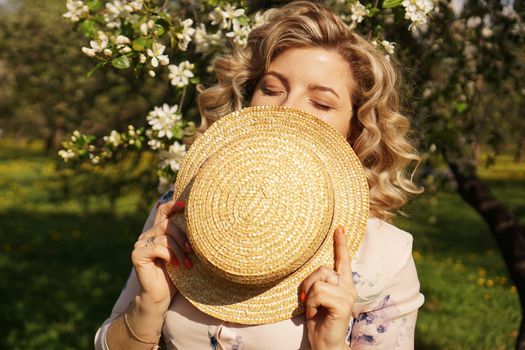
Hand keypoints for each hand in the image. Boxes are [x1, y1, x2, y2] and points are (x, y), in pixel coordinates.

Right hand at [131, 199, 191, 308]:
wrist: (161, 296)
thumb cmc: (175, 275)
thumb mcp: (182, 253)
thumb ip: (183, 238)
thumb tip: (199, 222)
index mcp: (157, 232)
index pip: (162, 211)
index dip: (173, 205)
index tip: (185, 204)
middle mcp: (147, 235)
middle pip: (168, 224)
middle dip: (183, 238)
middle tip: (192, 252)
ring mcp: (140, 244)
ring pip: (165, 237)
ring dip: (179, 251)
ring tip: (186, 264)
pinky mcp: (137, 254)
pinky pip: (158, 247)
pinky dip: (169, 256)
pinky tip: (173, 265)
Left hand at [301, 226, 355, 349]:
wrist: (324, 344)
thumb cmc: (318, 320)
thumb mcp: (317, 297)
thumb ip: (319, 282)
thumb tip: (315, 270)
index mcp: (343, 283)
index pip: (343, 260)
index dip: (341, 243)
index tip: (339, 228)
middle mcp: (349, 287)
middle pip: (323, 269)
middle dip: (307, 282)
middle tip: (303, 298)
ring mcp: (347, 295)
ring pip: (319, 281)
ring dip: (308, 295)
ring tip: (310, 308)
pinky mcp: (343, 304)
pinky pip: (318, 293)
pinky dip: (310, 303)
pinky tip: (313, 313)